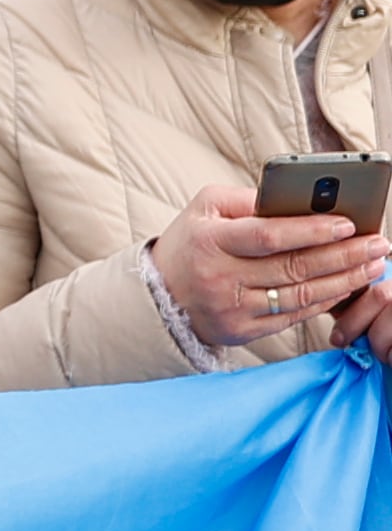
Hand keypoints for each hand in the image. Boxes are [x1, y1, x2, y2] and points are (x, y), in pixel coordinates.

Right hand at [149, 185, 388, 350]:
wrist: (160, 294)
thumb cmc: (191, 243)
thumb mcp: (205, 208)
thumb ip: (248, 200)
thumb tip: (298, 199)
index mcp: (210, 240)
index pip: (267, 236)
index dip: (311, 231)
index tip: (348, 224)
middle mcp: (220, 277)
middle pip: (294, 267)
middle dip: (343, 255)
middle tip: (378, 244)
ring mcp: (233, 308)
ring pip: (301, 295)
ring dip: (344, 280)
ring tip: (373, 265)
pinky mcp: (244, 331)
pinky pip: (295, 316)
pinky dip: (326, 301)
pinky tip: (347, 286)